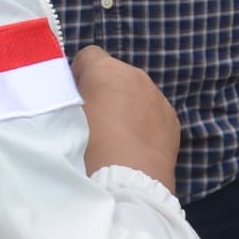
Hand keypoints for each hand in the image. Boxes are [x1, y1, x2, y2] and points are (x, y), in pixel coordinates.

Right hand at [71, 46, 181, 192]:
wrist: (129, 183)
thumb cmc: (89, 147)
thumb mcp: (66, 119)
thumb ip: (68, 99)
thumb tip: (73, 98)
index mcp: (106, 70)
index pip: (88, 55)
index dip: (79, 75)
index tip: (74, 98)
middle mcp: (135, 75)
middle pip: (114, 74)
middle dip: (104, 91)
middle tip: (94, 122)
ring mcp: (158, 96)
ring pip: (136, 93)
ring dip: (126, 106)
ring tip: (116, 138)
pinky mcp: (172, 120)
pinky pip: (153, 112)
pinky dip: (144, 123)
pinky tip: (135, 146)